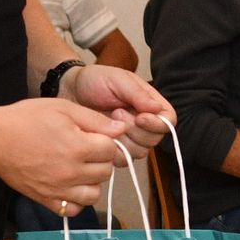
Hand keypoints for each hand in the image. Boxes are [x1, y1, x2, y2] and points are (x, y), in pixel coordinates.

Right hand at [0, 98, 129, 208]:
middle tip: (85, 150)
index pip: (111, 150)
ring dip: (91, 182)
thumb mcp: (62, 108)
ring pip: (94, 195)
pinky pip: (72, 210)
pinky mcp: (45, 200)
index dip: (105, 141)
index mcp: (77, 147)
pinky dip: (75, 201)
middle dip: (100, 160)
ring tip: (79, 169)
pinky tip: (69, 186)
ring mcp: (58, 189)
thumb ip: (94, 119)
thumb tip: (121, 128)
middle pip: (105, 172)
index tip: (93, 137)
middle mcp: (71, 172)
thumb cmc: (26, 119)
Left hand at [60, 65, 175, 155]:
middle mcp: (144, 124)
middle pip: (154, 139)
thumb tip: (157, 109)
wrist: (70, 91)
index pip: (168, 121)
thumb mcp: (117, 80)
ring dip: (122, 138)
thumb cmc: (95, 80)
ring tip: (107, 121)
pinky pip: (122, 159)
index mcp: (150, 104)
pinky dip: (111, 148)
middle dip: (134, 129)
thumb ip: (138, 94)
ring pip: (139, 152)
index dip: (156, 123)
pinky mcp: (115, 149)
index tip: (139, 117)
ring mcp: (130, 138)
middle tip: (116, 112)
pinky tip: (100, 133)